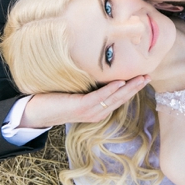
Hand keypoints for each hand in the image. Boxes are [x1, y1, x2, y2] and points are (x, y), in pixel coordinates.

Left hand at [18, 76, 149, 128]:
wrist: (36, 112)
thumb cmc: (55, 100)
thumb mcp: (76, 92)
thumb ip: (88, 86)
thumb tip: (96, 70)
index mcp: (97, 110)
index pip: (119, 98)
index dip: (132, 89)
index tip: (144, 77)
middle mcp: (96, 113)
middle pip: (121, 99)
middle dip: (136, 88)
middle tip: (149, 76)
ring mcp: (89, 112)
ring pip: (114, 99)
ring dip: (129, 88)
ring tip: (141, 78)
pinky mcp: (80, 108)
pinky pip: (99, 98)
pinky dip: (110, 90)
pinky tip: (120, 82)